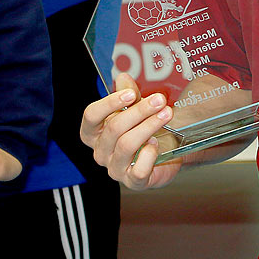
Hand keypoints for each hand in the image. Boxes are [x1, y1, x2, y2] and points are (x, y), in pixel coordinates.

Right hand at [80, 73, 181, 189]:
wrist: (167, 150)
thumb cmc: (144, 127)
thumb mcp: (136, 107)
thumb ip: (128, 93)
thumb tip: (122, 76)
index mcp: (94, 133)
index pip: (91, 116)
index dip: (110, 103)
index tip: (131, 93)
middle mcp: (100, 152)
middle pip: (114, 128)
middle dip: (139, 111)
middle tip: (159, 100)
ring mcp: (115, 169)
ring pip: (127, 145)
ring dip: (149, 126)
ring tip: (166, 114)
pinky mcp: (133, 181)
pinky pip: (139, 170)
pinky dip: (149, 154)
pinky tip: (156, 144)